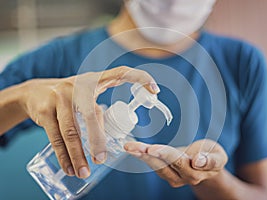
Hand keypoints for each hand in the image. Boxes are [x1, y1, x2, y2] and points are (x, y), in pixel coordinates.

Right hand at [18, 66, 158, 177]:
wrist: (34, 92)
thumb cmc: (69, 97)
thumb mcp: (85, 97)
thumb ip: (98, 112)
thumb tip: (112, 136)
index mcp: (94, 80)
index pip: (120, 73)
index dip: (139, 78)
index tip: (155, 90)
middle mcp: (78, 86)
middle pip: (92, 114)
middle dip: (98, 140)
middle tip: (102, 159)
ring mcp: (60, 97)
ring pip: (72, 130)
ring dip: (79, 155)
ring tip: (84, 172)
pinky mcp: (45, 110)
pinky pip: (56, 137)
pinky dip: (63, 155)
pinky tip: (69, 167)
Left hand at [124, 139, 227, 186]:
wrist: (206, 164)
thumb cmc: (212, 156)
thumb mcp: (218, 156)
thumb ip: (211, 160)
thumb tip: (198, 162)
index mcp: (197, 171)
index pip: (180, 162)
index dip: (166, 155)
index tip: (153, 149)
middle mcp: (183, 176)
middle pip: (163, 165)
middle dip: (147, 154)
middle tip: (133, 147)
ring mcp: (173, 176)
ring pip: (155, 165)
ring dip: (141, 155)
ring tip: (129, 147)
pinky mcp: (166, 172)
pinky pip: (153, 164)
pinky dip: (143, 155)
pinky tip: (133, 149)